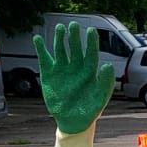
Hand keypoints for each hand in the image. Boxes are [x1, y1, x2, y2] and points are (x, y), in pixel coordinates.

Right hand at [34, 23, 114, 146]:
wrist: (72, 121)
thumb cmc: (89, 110)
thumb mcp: (100, 98)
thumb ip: (105, 82)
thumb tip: (108, 65)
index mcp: (89, 72)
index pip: (91, 54)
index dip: (91, 42)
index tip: (91, 31)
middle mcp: (76, 68)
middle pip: (75, 49)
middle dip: (74, 37)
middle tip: (74, 25)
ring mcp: (62, 70)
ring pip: (61, 51)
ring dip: (60, 39)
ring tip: (60, 28)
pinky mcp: (49, 74)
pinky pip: (45, 58)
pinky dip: (41, 49)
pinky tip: (38, 39)